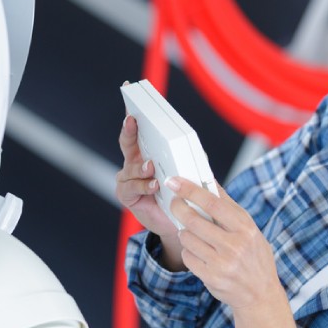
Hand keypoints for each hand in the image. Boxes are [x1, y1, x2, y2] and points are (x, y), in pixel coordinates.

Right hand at [115, 113, 177, 239]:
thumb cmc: (179, 194)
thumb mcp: (187, 174)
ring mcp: (128, 179)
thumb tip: (200, 152)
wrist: (175, 222)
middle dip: (129, 130)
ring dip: (141, 167)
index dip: (134, 118)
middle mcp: (134, 163)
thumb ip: (189, 161)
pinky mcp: (127, 195)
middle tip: (132, 121)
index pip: (140, 132)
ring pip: (130, 168)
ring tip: (151, 166)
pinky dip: (143, 185)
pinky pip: (132, 188)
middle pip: (127, 142)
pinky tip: (154, 185)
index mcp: (147, 153)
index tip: (132, 105)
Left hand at [167, 177, 283, 310]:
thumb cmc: (254, 256)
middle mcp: (234, 245)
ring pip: (187, 238)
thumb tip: (210, 182)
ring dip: (185, 232)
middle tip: (175, 203)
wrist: (260, 293)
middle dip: (179, 208)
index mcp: (245, 228)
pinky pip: (187, 256)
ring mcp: (221, 262)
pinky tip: (197, 251)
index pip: (212, 203)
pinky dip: (188, 251)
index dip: (190, 190)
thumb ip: (229, 207)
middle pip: (194, 220)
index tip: (175, 182)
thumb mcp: (250, 229)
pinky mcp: (210, 277)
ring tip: (193, 233)